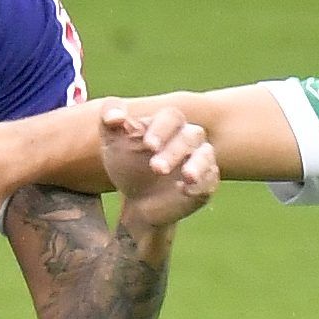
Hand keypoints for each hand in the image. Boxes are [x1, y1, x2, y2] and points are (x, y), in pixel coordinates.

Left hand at [102, 104, 217, 230]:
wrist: (137, 200)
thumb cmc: (127, 163)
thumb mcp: (112, 142)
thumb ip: (108, 122)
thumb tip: (114, 117)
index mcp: (166, 124)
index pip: (171, 117)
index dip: (161, 129)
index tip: (148, 144)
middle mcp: (187, 138)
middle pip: (190, 136)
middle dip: (173, 151)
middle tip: (156, 168)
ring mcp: (199, 160)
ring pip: (205, 155)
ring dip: (196, 165)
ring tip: (187, 176)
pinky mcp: (205, 184)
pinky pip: (210, 181)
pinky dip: (200, 185)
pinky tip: (186, 190)